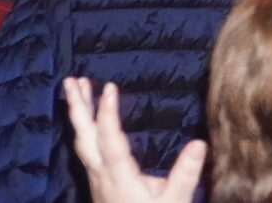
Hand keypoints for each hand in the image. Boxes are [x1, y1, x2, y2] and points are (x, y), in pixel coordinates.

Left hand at [62, 78, 205, 202]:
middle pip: (85, 138)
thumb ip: (186, 174)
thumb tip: (199, 143)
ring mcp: (97, 182)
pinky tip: (88, 125)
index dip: (107, 112)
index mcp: (120, 177)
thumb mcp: (175, 201)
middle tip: (72, 80)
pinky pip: (86, 152)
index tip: (109, 86)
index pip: (109, 139)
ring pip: (82, 145)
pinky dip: (85, 131)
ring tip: (76, 91)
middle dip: (79, 108)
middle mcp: (102, 177)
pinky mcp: (99, 186)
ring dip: (79, 116)